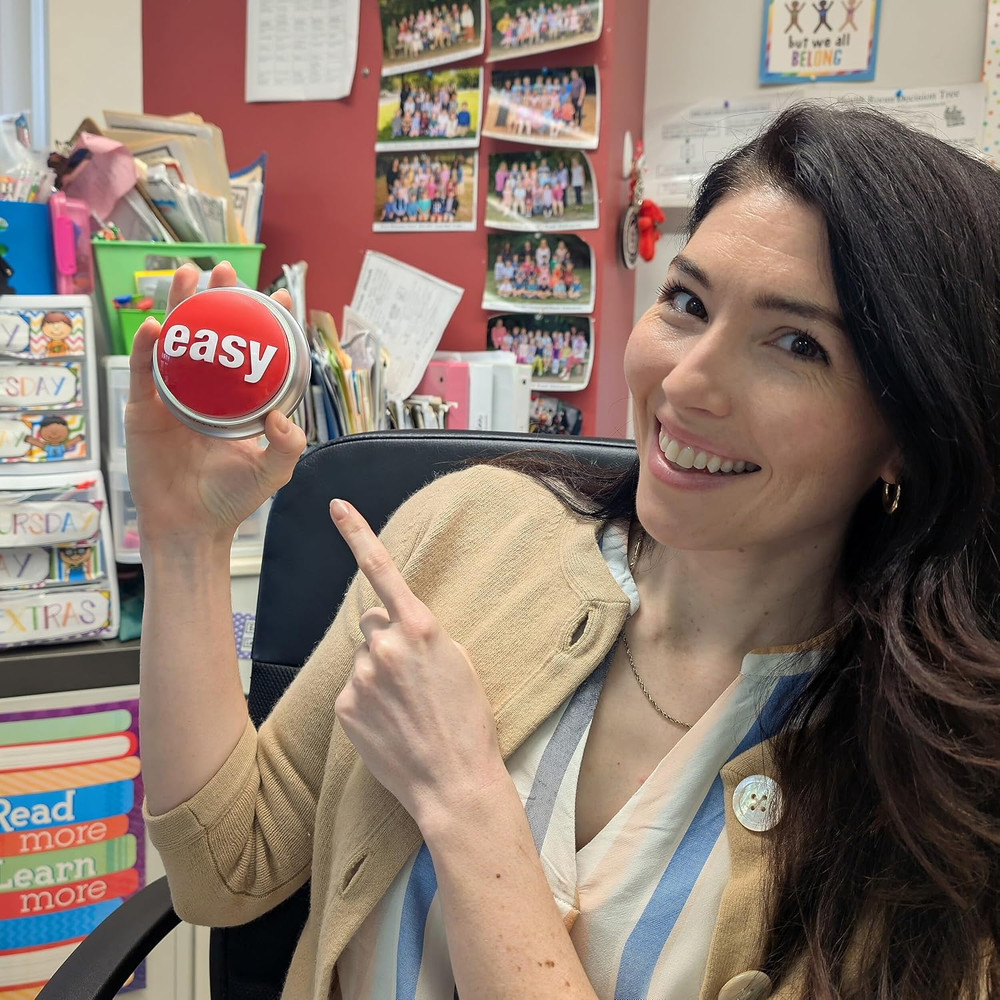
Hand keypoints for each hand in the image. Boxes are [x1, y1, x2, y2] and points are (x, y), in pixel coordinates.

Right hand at [125, 262, 306, 548]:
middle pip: (209, 335)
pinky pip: (143, 372)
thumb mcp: (272, 470)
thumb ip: (288, 443)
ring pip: (174, 341)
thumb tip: (281, 413)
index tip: (277, 296)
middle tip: (224, 270)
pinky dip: (147, 346)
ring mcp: (172, 397)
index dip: (262, 323)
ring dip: (179, 306)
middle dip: (216, 298)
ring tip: (187, 275)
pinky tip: (156, 324)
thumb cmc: (231, 500)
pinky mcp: (142, 409)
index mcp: (236, 400)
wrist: (191, 527)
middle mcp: (205, 392)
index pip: (251, 353)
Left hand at [330, 498, 506, 828]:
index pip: (383, 570)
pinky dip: (366, 702)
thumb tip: (389, 625)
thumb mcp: (458, 662)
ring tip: (405, 708)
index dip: (357, 534)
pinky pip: (352, 689)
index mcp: (420, 628)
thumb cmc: (467, 722)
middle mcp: (385, 645)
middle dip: (388, 640)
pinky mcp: (344, 705)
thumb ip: (421, 634)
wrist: (453, 781)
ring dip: (378, 674)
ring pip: (364, 659)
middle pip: (374, 624)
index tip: (335, 506)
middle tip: (414, 678)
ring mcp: (361, 677)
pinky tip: (389, 723)